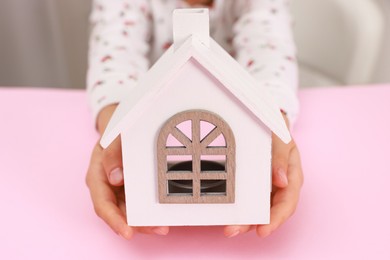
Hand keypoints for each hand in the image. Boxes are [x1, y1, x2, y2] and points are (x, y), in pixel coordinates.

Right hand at [86, 105, 168, 238]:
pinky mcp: (130, 188)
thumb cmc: (115, 132)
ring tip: (163, 226)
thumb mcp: (113, 137)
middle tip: (159, 229)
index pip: (103, 205)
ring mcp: (118, 189)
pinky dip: (148, 210)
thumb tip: (115, 178)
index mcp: (96, 177)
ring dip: (145, 221)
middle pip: (119, 213)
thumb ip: (112, 154)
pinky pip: (137, 203)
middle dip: (137, 225)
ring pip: (129, 211)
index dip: (114, 220)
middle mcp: (106, 187)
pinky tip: (161, 214)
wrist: (120, 126)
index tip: (127, 232)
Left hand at [224, 115, 303, 237]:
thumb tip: (282, 182)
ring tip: (228, 228)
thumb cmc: (278, 130)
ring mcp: (267, 186)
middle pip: (270, 211)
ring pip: (258, 209)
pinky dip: (240, 208)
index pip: (286, 203)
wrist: (269, 121)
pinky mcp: (255, 184)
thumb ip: (281, 158)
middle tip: (232, 230)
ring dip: (244, 220)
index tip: (262, 230)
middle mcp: (281, 186)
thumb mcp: (282, 139)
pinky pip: (249, 199)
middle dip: (252, 224)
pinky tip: (228, 213)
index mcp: (293, 177)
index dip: (275, 219)